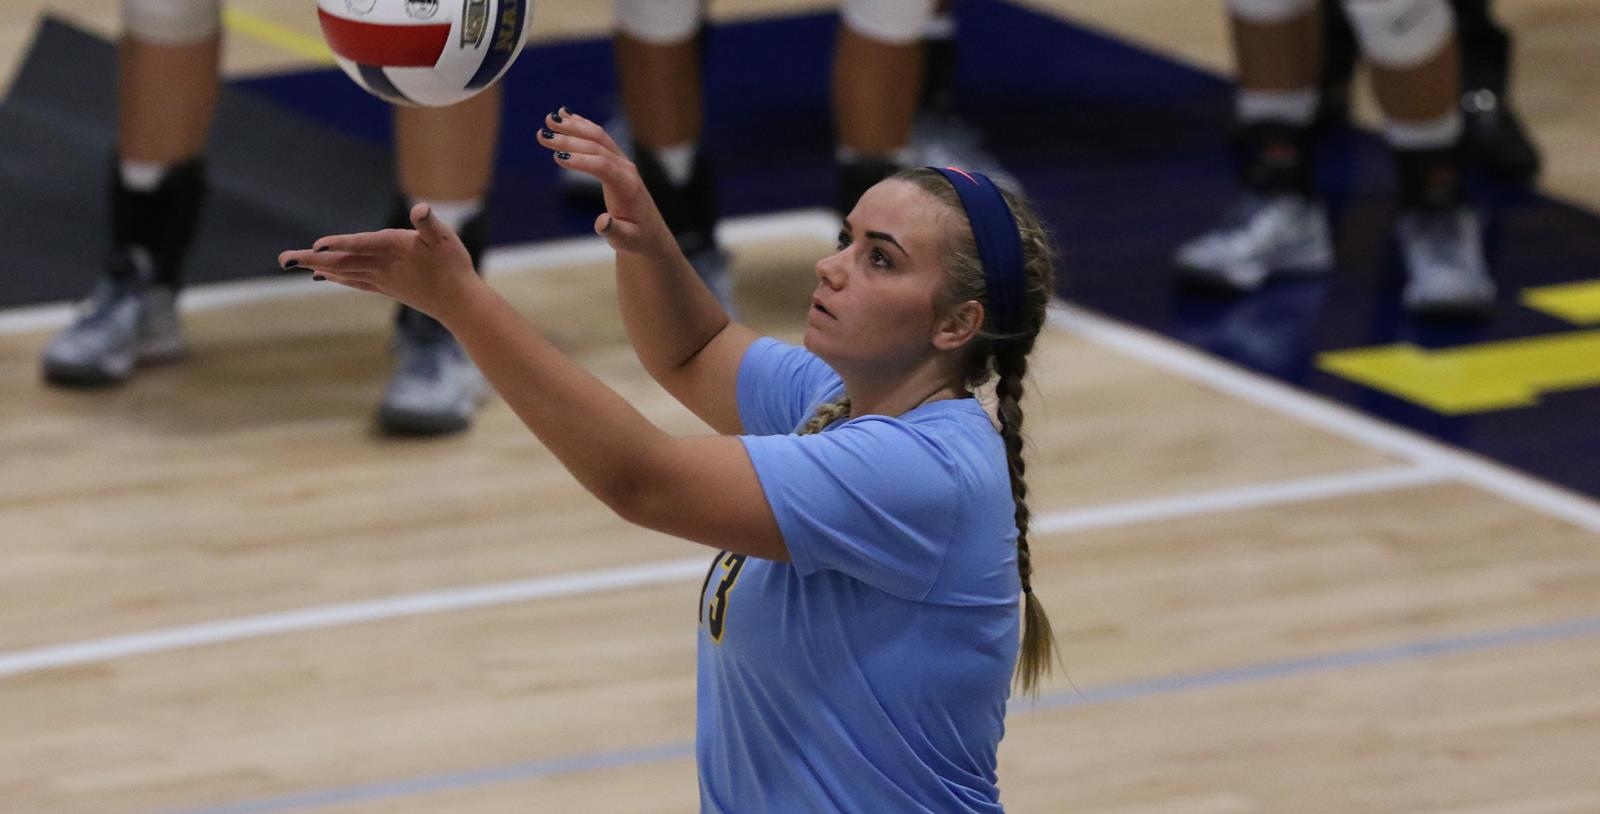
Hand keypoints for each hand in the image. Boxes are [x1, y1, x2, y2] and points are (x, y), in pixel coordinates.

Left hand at [277, 204, 483, 322]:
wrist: (459, 303)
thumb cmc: (454, 267)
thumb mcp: (446, 239)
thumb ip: (429, 224)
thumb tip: (420, 210)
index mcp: (396, 248)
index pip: (362, 245)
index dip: (340, 244)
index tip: (316, 245)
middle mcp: (383, 265)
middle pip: (342, 262)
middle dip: (312, 259)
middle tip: (283, 259)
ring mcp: (382, 278)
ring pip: (343, 272)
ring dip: (317, 267)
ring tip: (294, 263)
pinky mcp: (385, 286)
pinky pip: (353, 281)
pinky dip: (336, 277)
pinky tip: (323, 276)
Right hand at [538, 106, 668, 252]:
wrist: (650, 234)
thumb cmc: (637, 239)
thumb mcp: (626, 241)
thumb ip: (614, 231)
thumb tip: (602, 222)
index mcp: (628, 187)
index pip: (603, 167)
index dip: (581, 161)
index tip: (556, 158)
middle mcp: (626, 169)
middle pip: (597, 147)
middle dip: (569, 140)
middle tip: (542, 136)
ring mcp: (622, 162)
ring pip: (597, 137)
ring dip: (573, 127)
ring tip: (549, 118)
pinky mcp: (616, 161)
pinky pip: (599, 139)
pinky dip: (582, 126)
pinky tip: (566, 116)